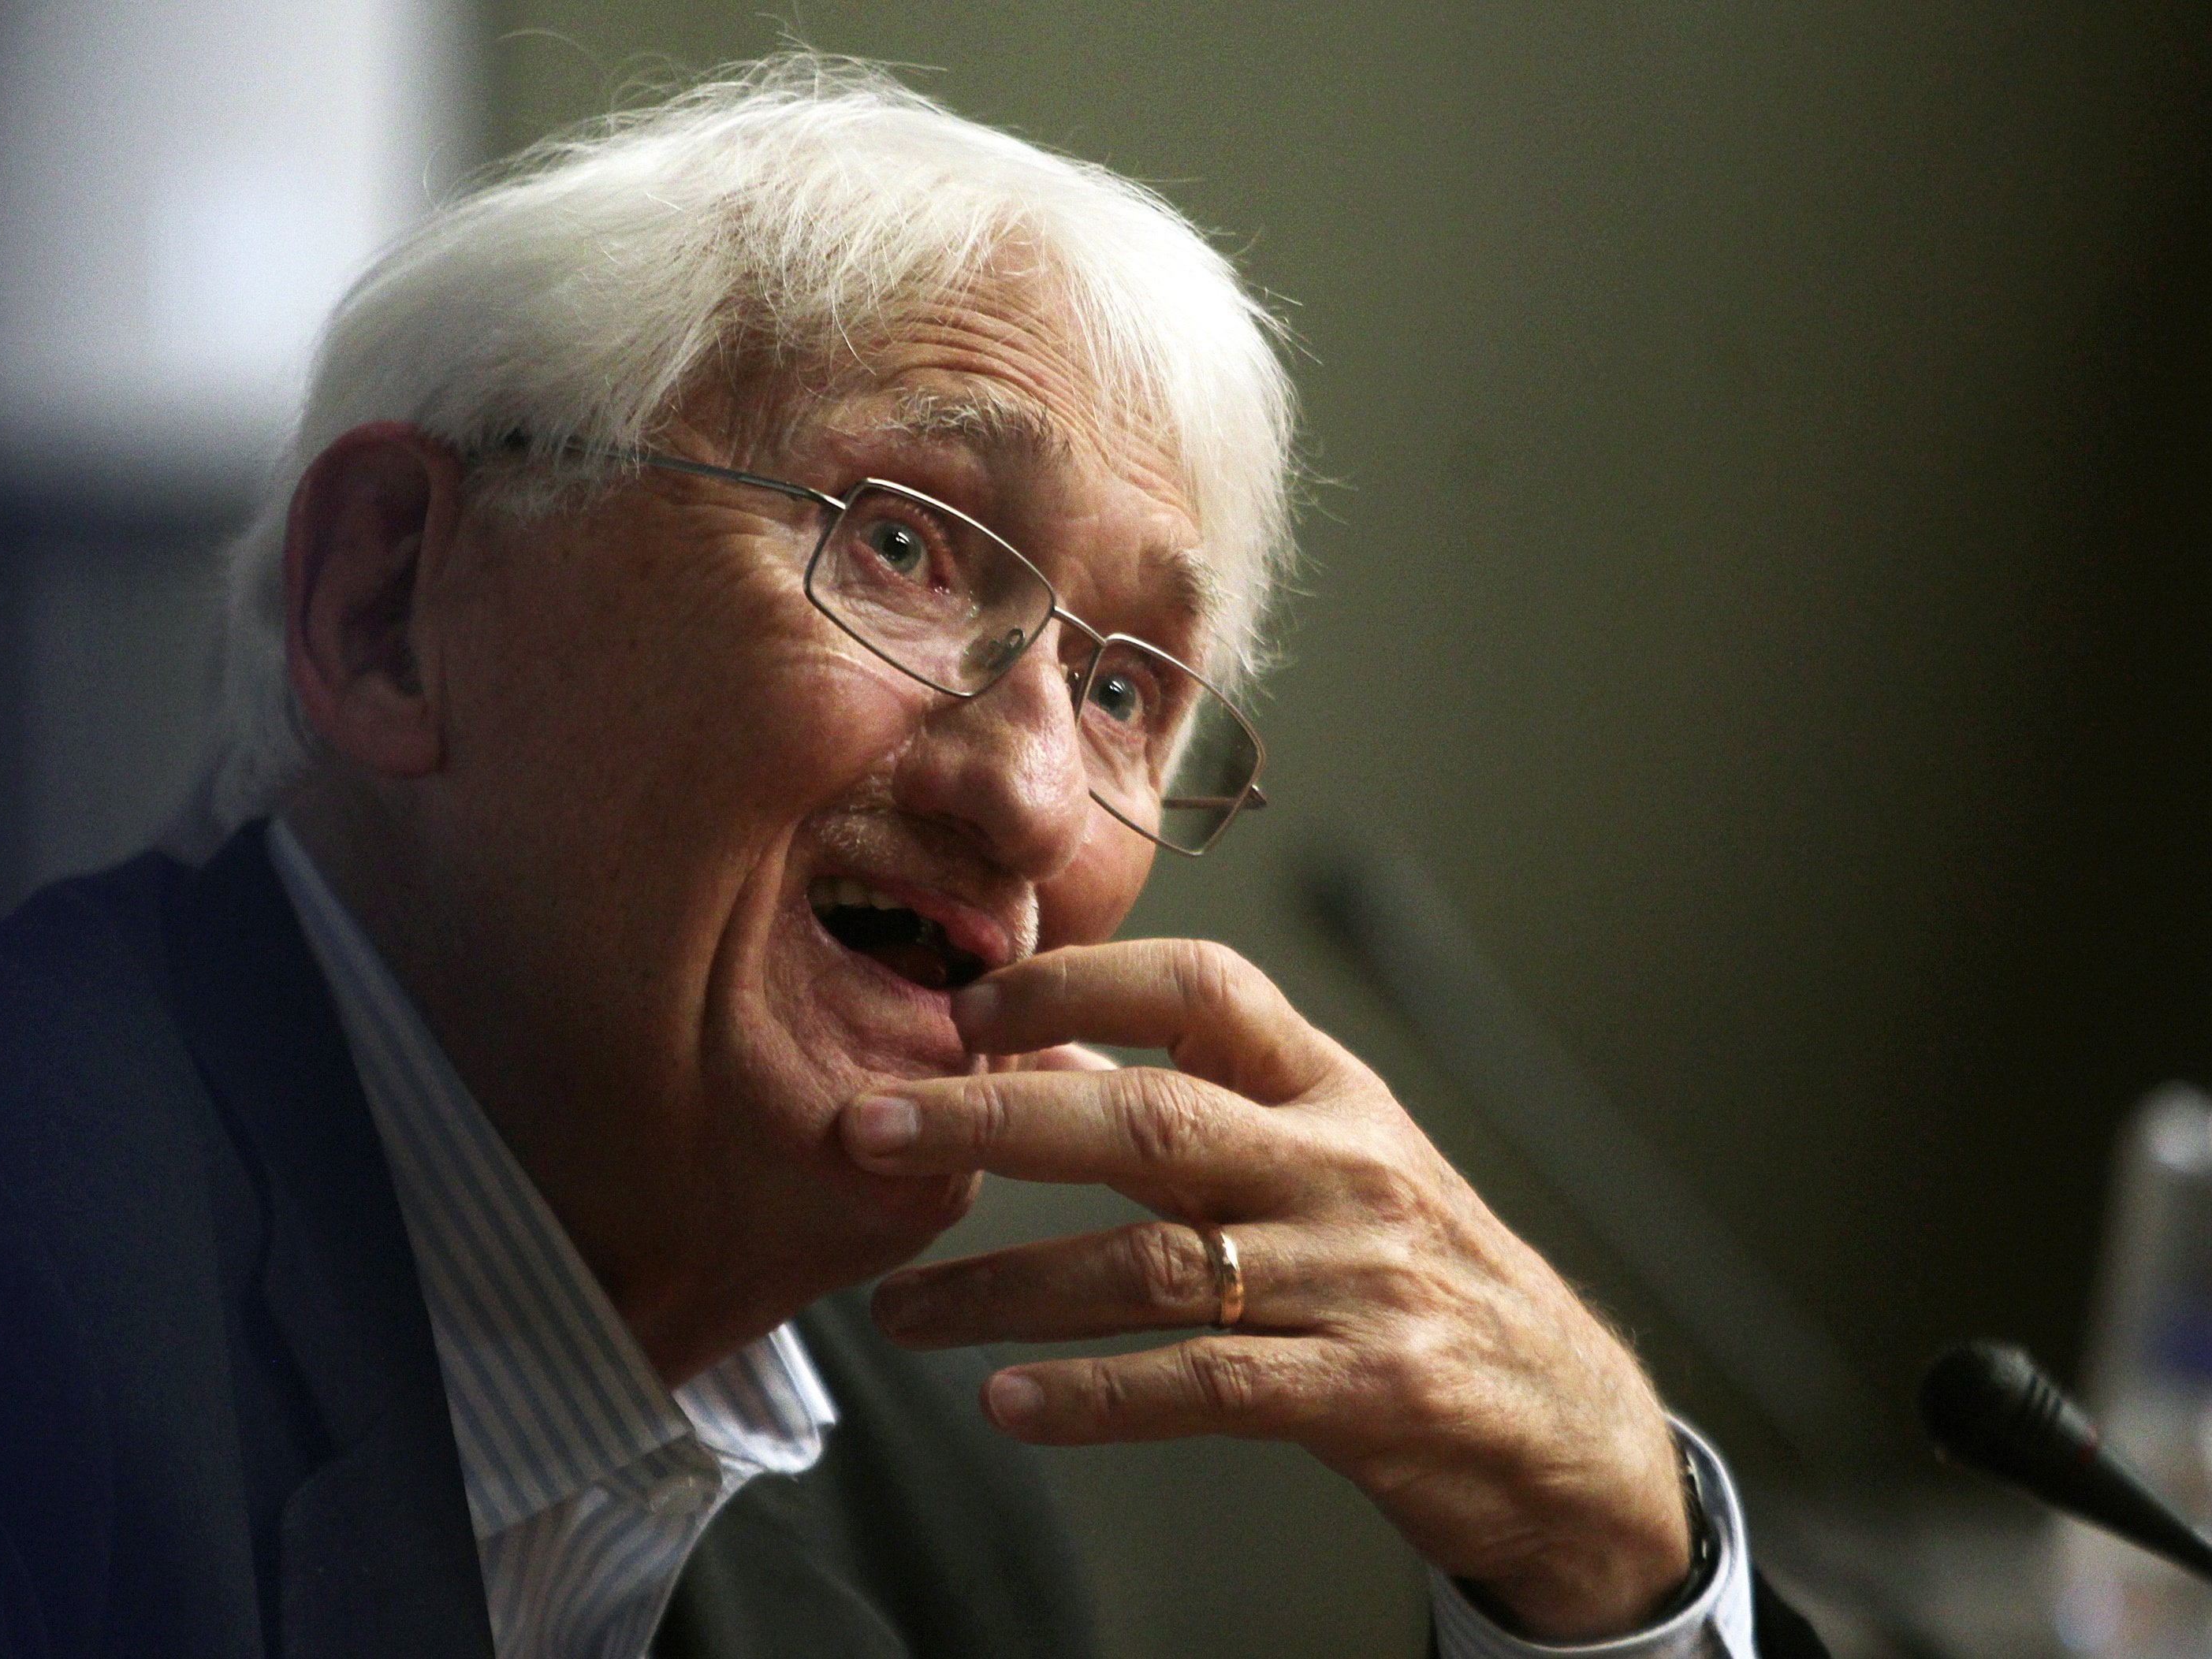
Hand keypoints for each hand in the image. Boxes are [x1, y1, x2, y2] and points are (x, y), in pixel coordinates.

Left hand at [837, 939, 1692, 1642]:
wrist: (1568, 1421)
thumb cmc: (1416, 1267)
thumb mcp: (1331, 1153)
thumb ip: (1198, 1103)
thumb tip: (1033, 1052)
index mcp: (1329, 1086)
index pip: (1201, 989)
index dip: (1076, 983)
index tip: (963, 1009)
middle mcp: (1344, 1164)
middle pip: (1147, 1118)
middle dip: (989, 1118)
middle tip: (865, 1128)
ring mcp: (1361, 1277)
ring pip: (1152, 1265)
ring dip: (1004, 1286)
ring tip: (900, 1311)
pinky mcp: (1368, 1391)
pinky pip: (1206, 1383)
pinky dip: (1096, 1396)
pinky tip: (1009, 1404)